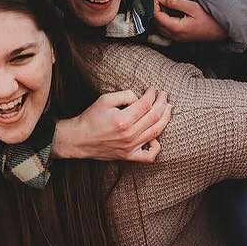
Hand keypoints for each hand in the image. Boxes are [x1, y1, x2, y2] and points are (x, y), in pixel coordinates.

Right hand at [52, 87, 171, 162]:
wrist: (79, 139)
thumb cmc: (91, 118)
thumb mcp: (104, 100)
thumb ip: (125, 95)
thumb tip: (140, 98)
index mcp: (123, 120)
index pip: (146, 105)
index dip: (152, 95)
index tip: (153, 89)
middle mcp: (129, 135)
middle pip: (154, 117)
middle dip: (162, 103)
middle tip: (164, 95)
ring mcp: (130, 147)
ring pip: (156, 132)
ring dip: (165, 118)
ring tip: (167, 108)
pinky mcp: (129, 156)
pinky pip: (149, 156)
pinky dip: (156, 147)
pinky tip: (156, 137)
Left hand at [152, 0, 228, 42]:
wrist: (220, 30)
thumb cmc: (209, 18)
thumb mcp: (192, 7)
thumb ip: (175, 3)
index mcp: (176, 28)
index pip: (157, 16)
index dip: (155, 5)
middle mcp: (174, 36)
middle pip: (156, 23)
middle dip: (155, 11)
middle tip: (160, 0)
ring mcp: (177, 39)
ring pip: (159, 28)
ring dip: (158, 17)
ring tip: (164, 6)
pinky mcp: (180, 39)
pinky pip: (165, 31)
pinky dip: (163, 22)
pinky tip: (169, 14)